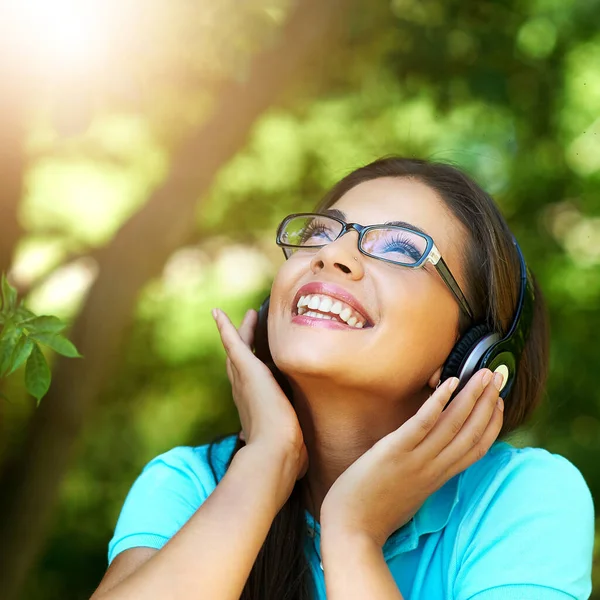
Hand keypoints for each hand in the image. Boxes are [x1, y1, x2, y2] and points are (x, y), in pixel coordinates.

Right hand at [211, 307, 307, 481]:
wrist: (275, 453)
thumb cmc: (285, 458)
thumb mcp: (291, 450)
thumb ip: (293, 451)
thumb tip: (302, 467)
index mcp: (253, 409)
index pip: (249, 385)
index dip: (250, 372)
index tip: (253, 364)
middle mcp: (243, 393)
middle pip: (240, 363)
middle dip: (243, 346)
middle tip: (247, 328)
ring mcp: (243, 381)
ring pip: (238, 350)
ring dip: (240, 331)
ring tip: (246, 315)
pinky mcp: (246, 369)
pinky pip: (232, 343)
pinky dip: (225, 328)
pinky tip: (218, 313)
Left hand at [320, 369, 503, 547]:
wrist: (351, 531)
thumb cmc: (374, 513)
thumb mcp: (409, 493)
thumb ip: (422, 474)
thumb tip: (427, 456)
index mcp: (438, 478)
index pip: (476, 449)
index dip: (491, 424)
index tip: (499, 403)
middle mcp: (434, 469)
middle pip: (471, 433)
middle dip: (487, 404)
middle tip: (496, 378)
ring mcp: (416, 460)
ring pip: (453, 425)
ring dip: (471, 397)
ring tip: (482, 375)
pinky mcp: (394, 451)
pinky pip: (422, 424)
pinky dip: (437, 403)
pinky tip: (449, 384)